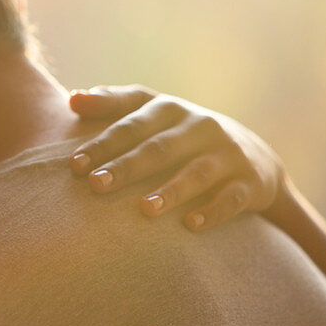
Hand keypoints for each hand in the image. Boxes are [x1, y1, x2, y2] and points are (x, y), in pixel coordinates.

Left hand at [68, 85, 285, 231]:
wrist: (254, 157)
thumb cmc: (182, 135)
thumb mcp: (152, 113)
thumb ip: (113, 104)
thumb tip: (71, 100)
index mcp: (169, 109)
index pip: (131, 124)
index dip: (102, 143)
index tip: (73, 165)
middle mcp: (200, 126)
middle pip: (158, 147)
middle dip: (126, 166)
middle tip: (96, 185)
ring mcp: (228, 153)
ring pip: (197, 172)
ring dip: (171, 191)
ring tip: (144, 209)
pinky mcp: (250, 181)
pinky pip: (231, 198)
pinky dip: (213, 212)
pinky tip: (191, 225)